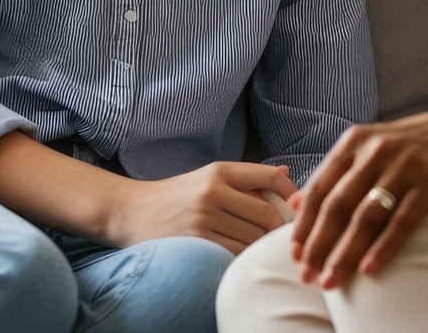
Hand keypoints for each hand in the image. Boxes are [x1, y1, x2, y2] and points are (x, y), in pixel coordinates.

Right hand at [105, 161, 298, 254]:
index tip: (296, 207)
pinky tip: (239, 254)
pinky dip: (243, 256)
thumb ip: (245, 179)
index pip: (270, 177)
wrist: (131, 211)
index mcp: (220, 170)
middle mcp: (214, 190)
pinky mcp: (198, 241)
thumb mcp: (208, 177)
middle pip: (267, 213)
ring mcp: (205, 217)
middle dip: (278, 228)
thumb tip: (285, 175)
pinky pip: (235, 253)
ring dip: (260, 246)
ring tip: (257, 247)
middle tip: (280, 237)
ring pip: (253, 237)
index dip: (291, 193)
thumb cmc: (176, 196)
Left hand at [290, 95, 427, 288]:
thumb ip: (334, 172)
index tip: (295, 253)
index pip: (320, 187)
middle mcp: (375, 152)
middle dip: (319, 244)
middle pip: (338, 205)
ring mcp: (404, 166)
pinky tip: (370, 269)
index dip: (305, 223)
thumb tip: (294, 203)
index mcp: (354, 142)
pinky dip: (384, 247)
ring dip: (346, 252)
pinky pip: (402, 220)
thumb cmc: (413, 143)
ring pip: (366, 216)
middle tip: (307, 274)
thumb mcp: (369, 145)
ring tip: (333, 280)